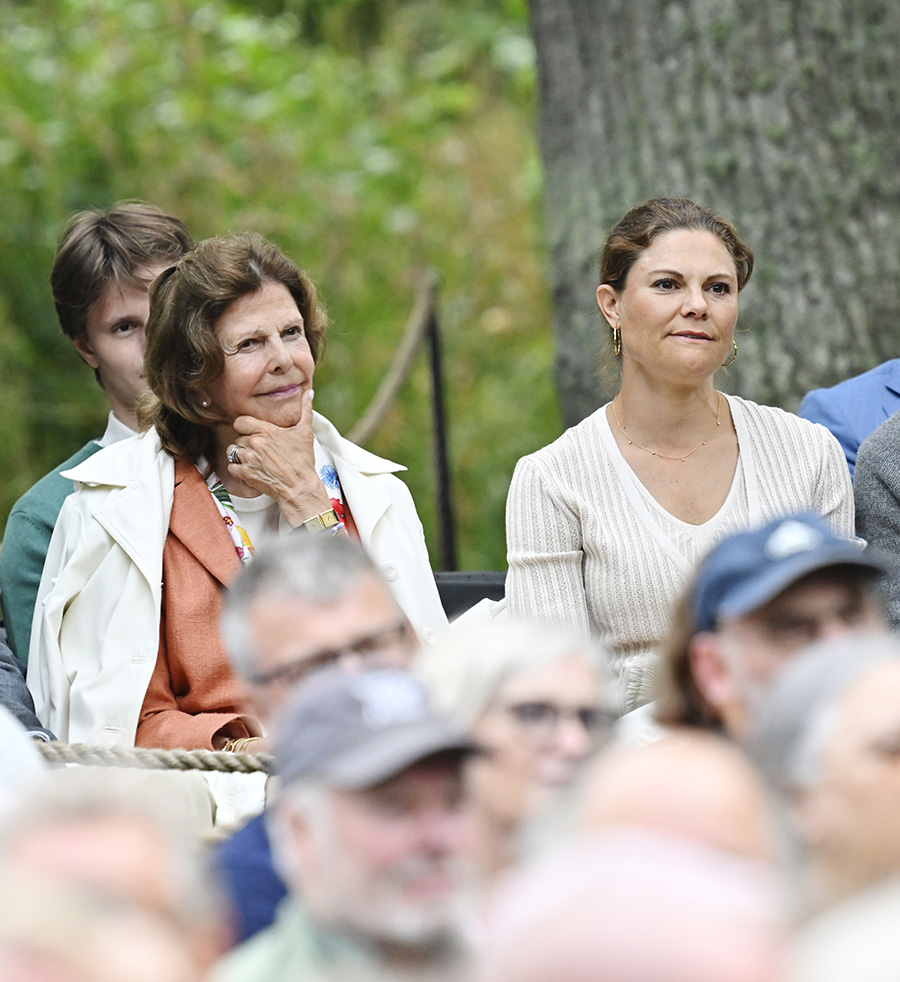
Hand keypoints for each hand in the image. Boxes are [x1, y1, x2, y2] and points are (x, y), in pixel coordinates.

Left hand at [226, 389, 331, 526]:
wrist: (300, 487)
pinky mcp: (245, 473)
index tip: (252, 431)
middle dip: (246, 443)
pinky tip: (250, 470)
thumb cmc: (302, 461)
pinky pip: (231, 467)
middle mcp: (254, 442)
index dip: (245, 426)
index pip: (240, 421)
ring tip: (253, 459)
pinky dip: (238, 469)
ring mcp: (248, 458)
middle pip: (238, 437)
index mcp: (266, 430)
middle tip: (258, 449)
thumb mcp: (305, 433)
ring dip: (240, 455)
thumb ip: (305, 410)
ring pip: (232, 451)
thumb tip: (308, 393)